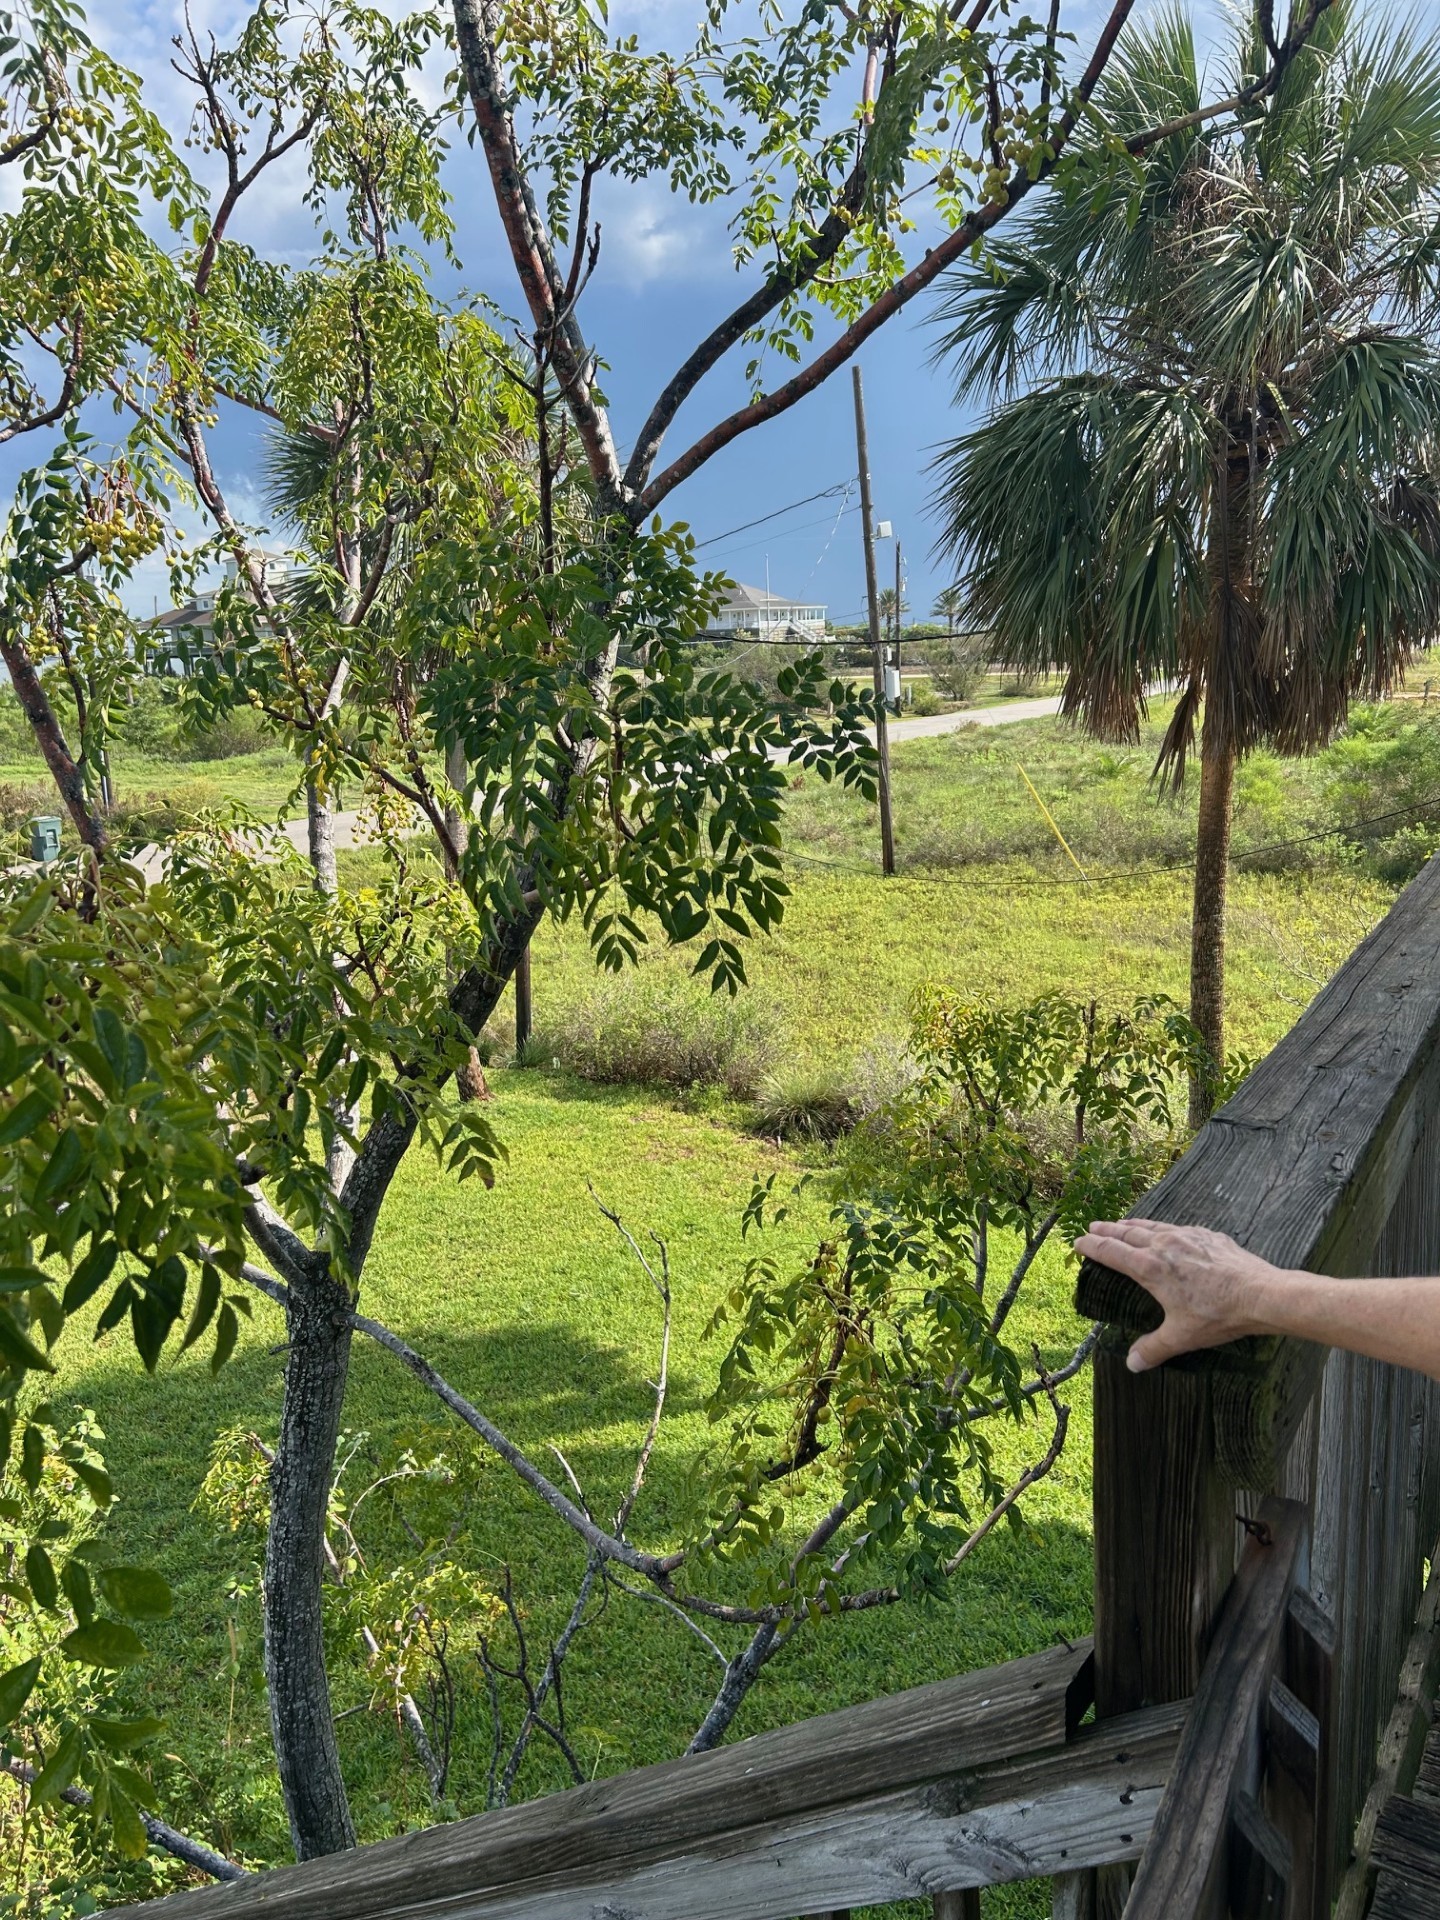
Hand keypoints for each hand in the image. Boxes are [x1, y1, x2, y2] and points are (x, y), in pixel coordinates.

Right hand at [1073, 1219, 1290, 1371]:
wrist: (1260, 1294)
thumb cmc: (1219, 1315)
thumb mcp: (1182, 1337)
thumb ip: (1153, 1348)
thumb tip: (1132, 1364)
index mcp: (1151, 1268)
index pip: (1112, 1252)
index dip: (1092, 1247)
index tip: (1078, 1243)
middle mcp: (1165, 1246)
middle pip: (1128, 1233)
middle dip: (1108, 1230)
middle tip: (1093, 1226)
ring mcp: (1187, 1237)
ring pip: (1152, 1225)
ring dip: (1133, 1224)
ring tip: (1122, 1224)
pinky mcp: (1208, 1236)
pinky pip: (1176, 1227)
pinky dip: (1162, 1227)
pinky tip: (1166, 1231)